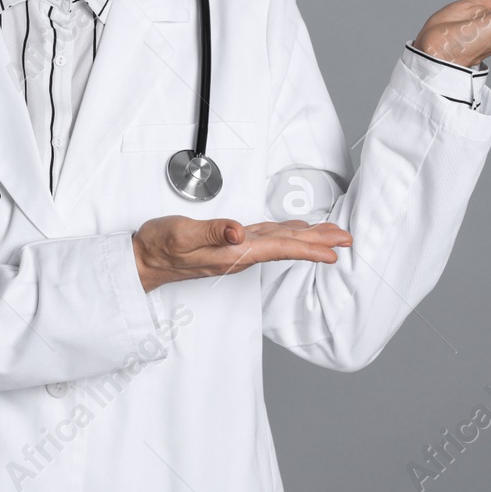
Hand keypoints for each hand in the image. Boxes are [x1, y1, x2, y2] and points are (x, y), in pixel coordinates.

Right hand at [132, 215, 352, 292]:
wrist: (144, 261)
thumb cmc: (160, 247)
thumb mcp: (182, 234)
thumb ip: (211, 232)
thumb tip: (238, 232)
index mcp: (235, 252)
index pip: (281, 248)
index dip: (309, 248)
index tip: (335, 251)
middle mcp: (240, 253)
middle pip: (287, 246)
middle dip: (319, 243)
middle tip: (347, 238)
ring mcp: (236, 250)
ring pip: (280, 243)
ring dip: (307, 239)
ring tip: (330, 235)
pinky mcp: (229, 245)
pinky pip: (266, 239)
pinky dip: (286, 234)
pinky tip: (292, 230)